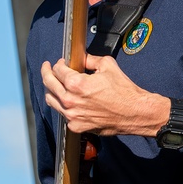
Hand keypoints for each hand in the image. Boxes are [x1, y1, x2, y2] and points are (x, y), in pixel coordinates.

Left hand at [42, 54, 161, 136]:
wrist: (136, 113)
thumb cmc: (125, 92)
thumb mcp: (108, 66)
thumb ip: (90, 59)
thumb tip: (81, 57)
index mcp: (77, 84)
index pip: (57, 71)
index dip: (57, 64)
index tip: (61, 62)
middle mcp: (71, 101)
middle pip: (49, 84)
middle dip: (47, 73)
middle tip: (48, 68)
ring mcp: (72, 115)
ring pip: (51, 100)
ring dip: (51, 90)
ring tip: (53, 84)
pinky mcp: (76, 126)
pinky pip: (62, 114)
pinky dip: (62, 105)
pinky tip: (66, 100)